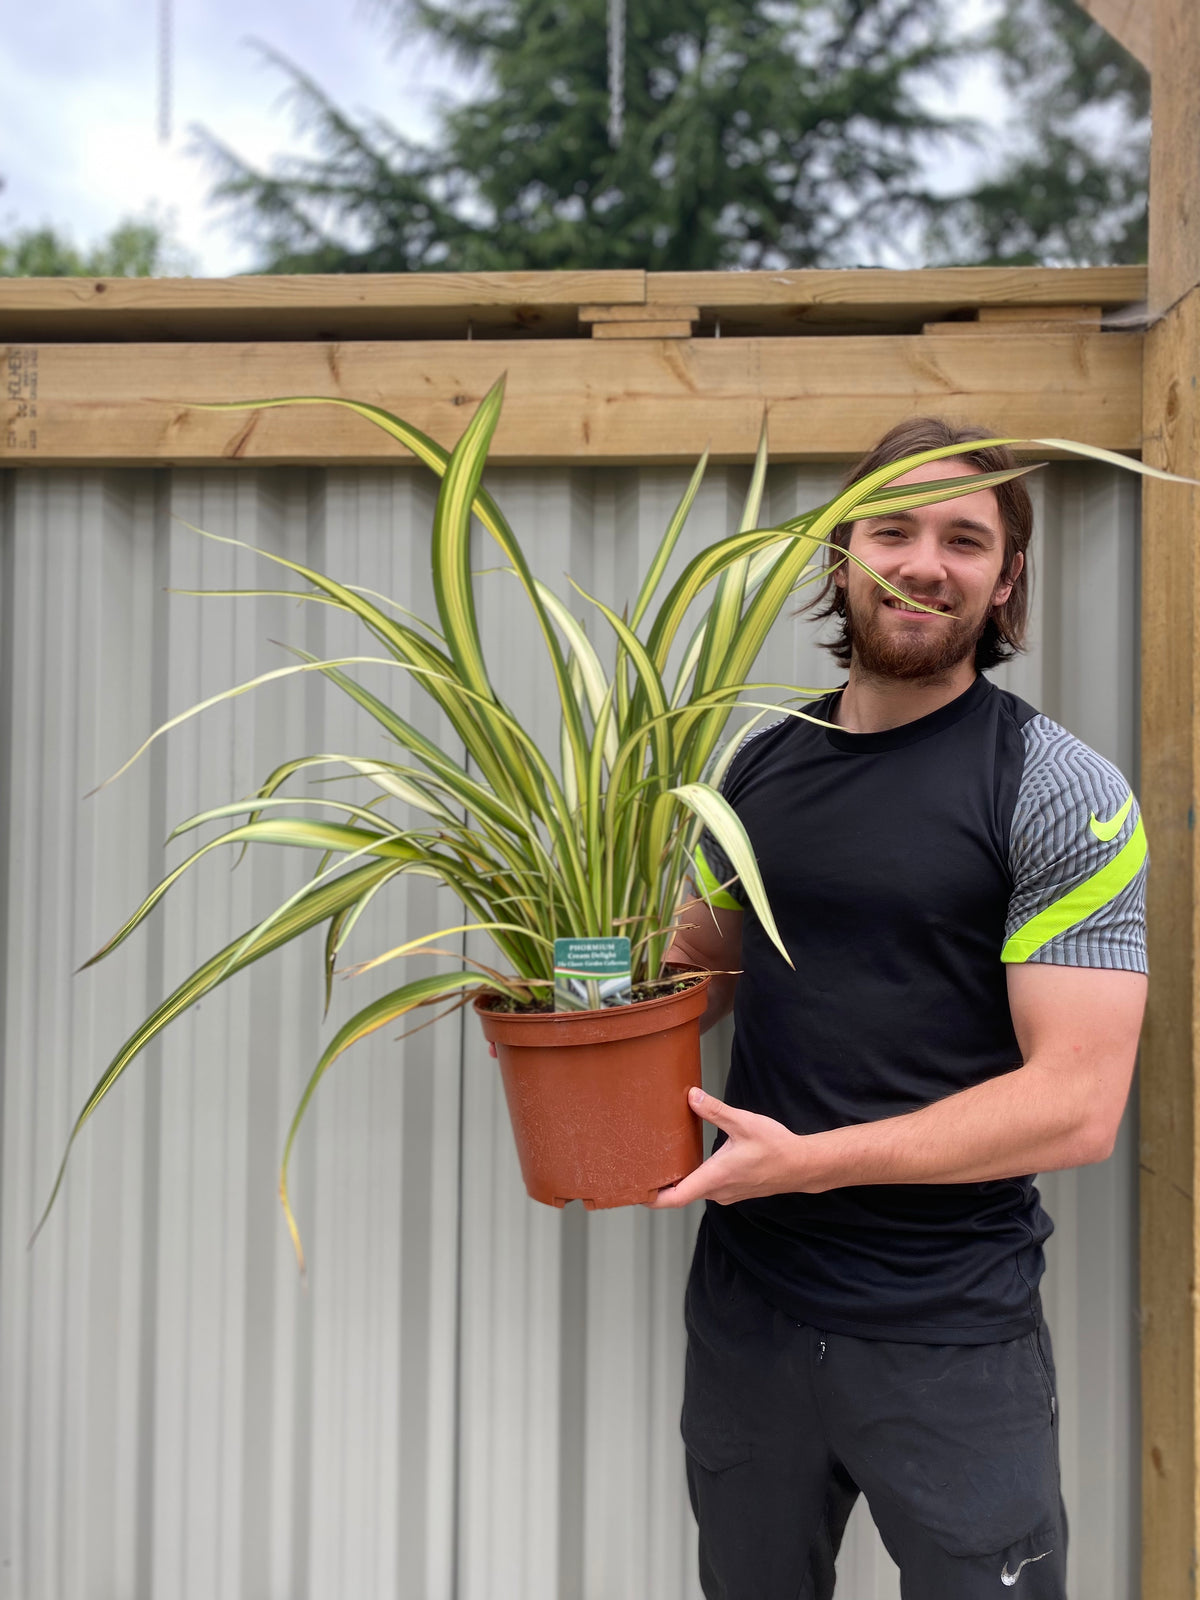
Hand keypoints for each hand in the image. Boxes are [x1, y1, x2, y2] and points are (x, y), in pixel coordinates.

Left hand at [646, 1088, 805, 1208]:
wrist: (802, 1165)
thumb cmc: (775, 1147)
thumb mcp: (743, 1123)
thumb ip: (715, 1110)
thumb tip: (691, 1096)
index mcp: (715, 1177)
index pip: (676, 1198)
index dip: (652, 1197)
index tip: (635, 1190)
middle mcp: (718, 1191)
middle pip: (681, 1194)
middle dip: (661, 1183)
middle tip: (641, 1167)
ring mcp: (726, 1193)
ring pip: (695, 1190)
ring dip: (679, 1179)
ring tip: (661, 1160)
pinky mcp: (734, 1190)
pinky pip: (707, 1187)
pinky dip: (695, 1177)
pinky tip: (691, 1161)